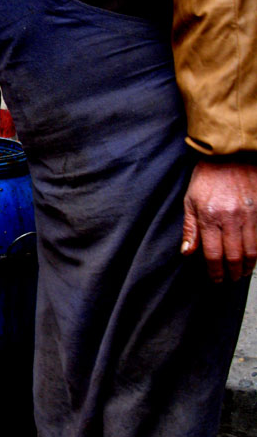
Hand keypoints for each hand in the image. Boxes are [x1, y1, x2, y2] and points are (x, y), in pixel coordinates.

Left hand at [181, 160, 256, 281]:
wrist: (229, 157)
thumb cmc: (206, 178)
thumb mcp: (190, 201)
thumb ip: (190, 229)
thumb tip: (187, 253)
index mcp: (209, 217)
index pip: (213, 254)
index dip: (215, 272)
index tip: (215, 279)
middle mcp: (230, 219)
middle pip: (234, 257)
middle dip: (232, 273)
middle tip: (230, 279)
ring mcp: (248, 215)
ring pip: (251, 251)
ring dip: (247, 266)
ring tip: (242, 272)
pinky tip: (252, 257)